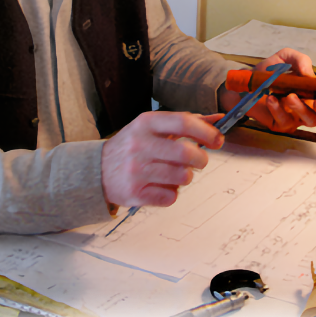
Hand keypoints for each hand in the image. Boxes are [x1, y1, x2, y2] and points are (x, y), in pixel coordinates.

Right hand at [101, 112, 223, 207]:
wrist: (97, 170)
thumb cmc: (132, 146)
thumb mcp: (153, 127)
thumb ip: (186, 123)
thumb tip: (218, 120)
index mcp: (145, 123)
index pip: (183, 122)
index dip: (206, 131)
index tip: (218, 139)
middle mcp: (139, 144)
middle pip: (186, 152)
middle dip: (201, 159)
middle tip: (200, 160)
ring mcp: (136, 170)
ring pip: (182, 176)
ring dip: (186, 176)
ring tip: (175, 173)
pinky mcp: (135, 193)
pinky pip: (171, 196)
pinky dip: (171, 193)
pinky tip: (160, 185)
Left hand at [219, 48, 315, 133]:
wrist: (246, 80)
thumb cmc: (270, 70)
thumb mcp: (286, 58)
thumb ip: (301, 61)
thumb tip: (310, 75)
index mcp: (314, 93)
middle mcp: (309, 107)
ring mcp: (295, 118)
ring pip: (309, 121)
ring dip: (301, 109)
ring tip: (289, 96)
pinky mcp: (280, 124)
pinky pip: (284, 121)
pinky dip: (279, 110)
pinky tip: (272, 99)